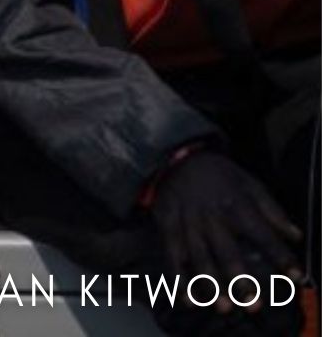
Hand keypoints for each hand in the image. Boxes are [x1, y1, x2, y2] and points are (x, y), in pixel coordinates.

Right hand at [152, 149, 300, 307]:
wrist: (177, 157)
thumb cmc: (219, 174)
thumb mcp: (250, 183)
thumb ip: (273, 211)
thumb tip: (296, 236)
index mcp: (237, 206)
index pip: (263, 235)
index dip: (280, 256)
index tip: (296, 277)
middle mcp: (212, 217)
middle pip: (227, 252)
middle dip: (240, 280)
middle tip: (252, 305)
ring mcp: (188, 223)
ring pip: (199, 258)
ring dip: (210, 284)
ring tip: (222, 307)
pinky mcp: (168, 226)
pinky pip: (171, 255)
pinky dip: (177, 279)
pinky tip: (186, 299)